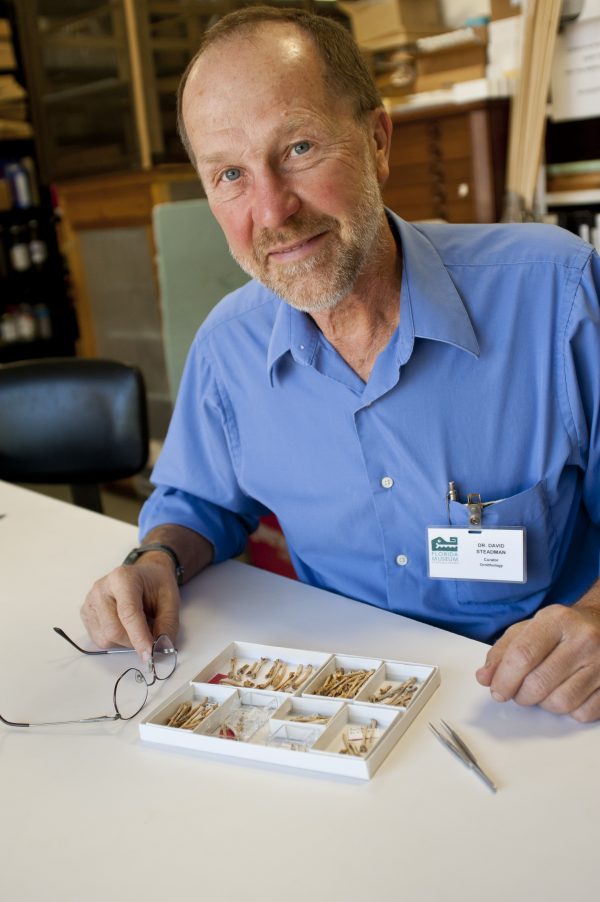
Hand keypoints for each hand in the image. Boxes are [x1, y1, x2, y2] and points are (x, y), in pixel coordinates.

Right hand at [81, 557, 179, 661]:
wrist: (145, 575)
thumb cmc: (156, 584)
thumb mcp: (171, 599)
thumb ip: (167, 624)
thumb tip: (162, 649)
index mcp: (122, 578)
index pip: (128, 613)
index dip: (139, 637)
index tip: (150, 654)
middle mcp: (101, 589)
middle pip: (113, 629)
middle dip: (134, 641)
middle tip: (150, 637)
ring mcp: (90, 602)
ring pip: (105, 638)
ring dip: (125, 642)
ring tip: (137, 626)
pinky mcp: (86, 614)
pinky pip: (99, 639)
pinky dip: (115, 641)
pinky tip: (124, 626)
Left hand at [476, 602, 599, 721]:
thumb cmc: (562, 628)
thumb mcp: (529, 628)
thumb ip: (503, 651)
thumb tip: (485, 678)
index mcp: (557, 620)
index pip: (522, 655)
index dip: (504, 678)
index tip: (497, 690)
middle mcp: (583, 639)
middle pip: (538, 683)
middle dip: (520, 695)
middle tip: (517, 692)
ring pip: (560, 702)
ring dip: (543, 704)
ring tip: (542, 690)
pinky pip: (582, 713)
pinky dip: (568, 711)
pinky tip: (565, 693)